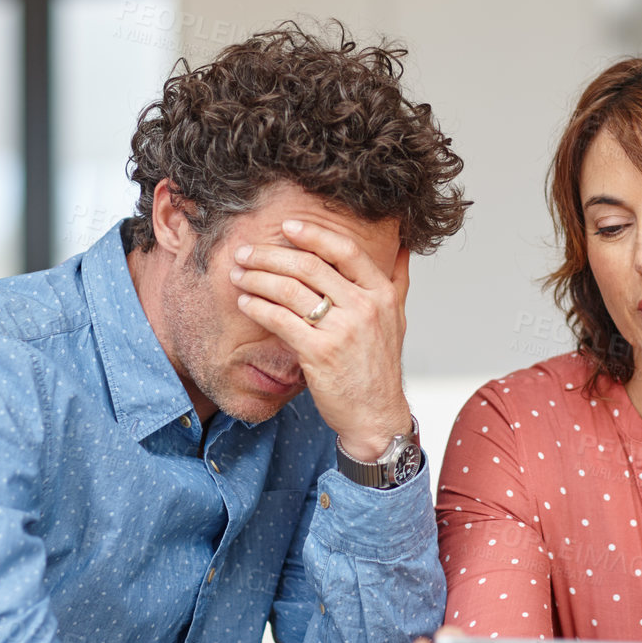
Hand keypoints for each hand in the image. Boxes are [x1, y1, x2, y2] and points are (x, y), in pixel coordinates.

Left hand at [230, 218, 411, 459]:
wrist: (375, 415)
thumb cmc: (379, 367)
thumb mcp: (398, 319)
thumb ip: (398, 280)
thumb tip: (402, 246)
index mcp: (382, 294)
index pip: (345, 250)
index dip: (314, 235)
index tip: (287, 227)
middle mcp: (365, 308)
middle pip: (310, 266)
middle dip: (271, 254)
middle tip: (247, 252)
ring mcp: (342, 330)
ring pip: (291, 289)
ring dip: (258, 277)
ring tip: (239, 274)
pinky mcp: (319, 352)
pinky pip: (281, 319)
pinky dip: (259, 307)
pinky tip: (246, 302)